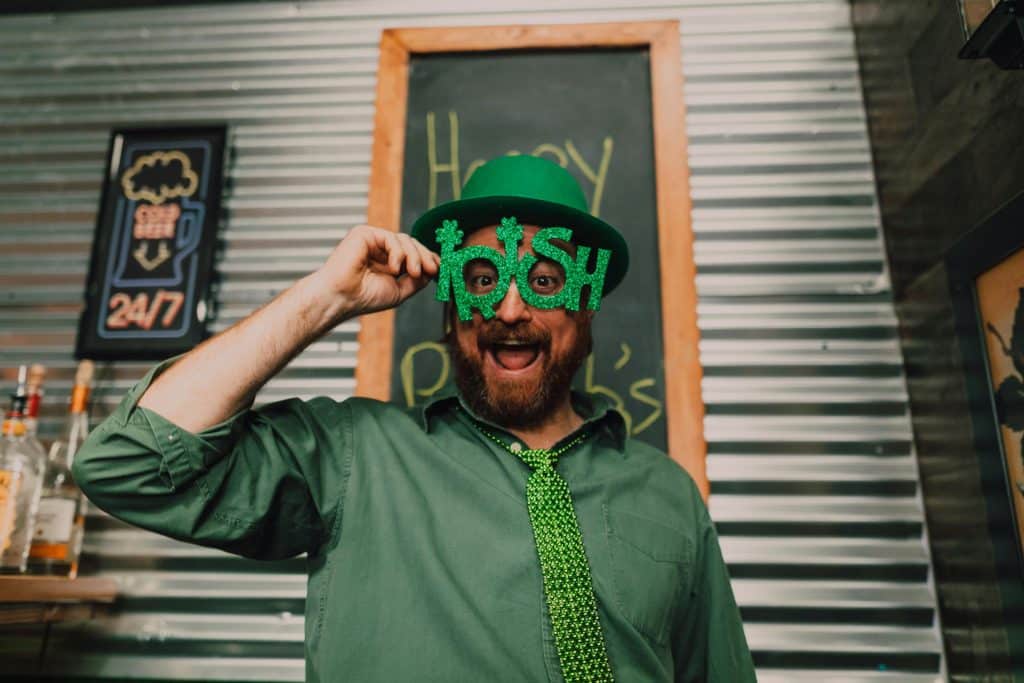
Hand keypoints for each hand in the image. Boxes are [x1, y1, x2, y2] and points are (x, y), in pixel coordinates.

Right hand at [315, 224, 439, 316]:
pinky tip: (394, 267)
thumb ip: (416, 280)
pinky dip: (398, 252)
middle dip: (425, 257)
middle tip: (433, 269)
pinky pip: (390, 238)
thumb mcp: (399, 291)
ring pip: (404, 240)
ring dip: (414, 256)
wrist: (342, 297)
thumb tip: (433, 270)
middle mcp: (380, 250)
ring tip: (412, 272)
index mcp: (388, 262)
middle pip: (412, 244)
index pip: (413, 254)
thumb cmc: (364, 297)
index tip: (440, 269)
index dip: (428, 259)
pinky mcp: (364, 234)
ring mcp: (373, 241)